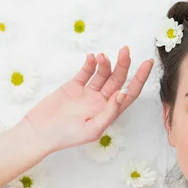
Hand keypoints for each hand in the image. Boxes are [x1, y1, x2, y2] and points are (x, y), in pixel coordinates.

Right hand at [18, 46, 153, 154]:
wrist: (38, 132)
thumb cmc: (66, 136)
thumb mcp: (93, 129)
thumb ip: (110, 112)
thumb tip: (123, 94)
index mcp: (110, 112)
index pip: (130, 93)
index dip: (140, 79)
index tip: (148, 63)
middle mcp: (101, 101)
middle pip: (118, 79)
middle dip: (124, 65)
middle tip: (125, 50)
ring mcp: (88, 92)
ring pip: (103, 74)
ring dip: (106, 64)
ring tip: (103, 57)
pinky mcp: (73, 86)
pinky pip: (86, 72)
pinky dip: (90, 64)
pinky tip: (92, 57)